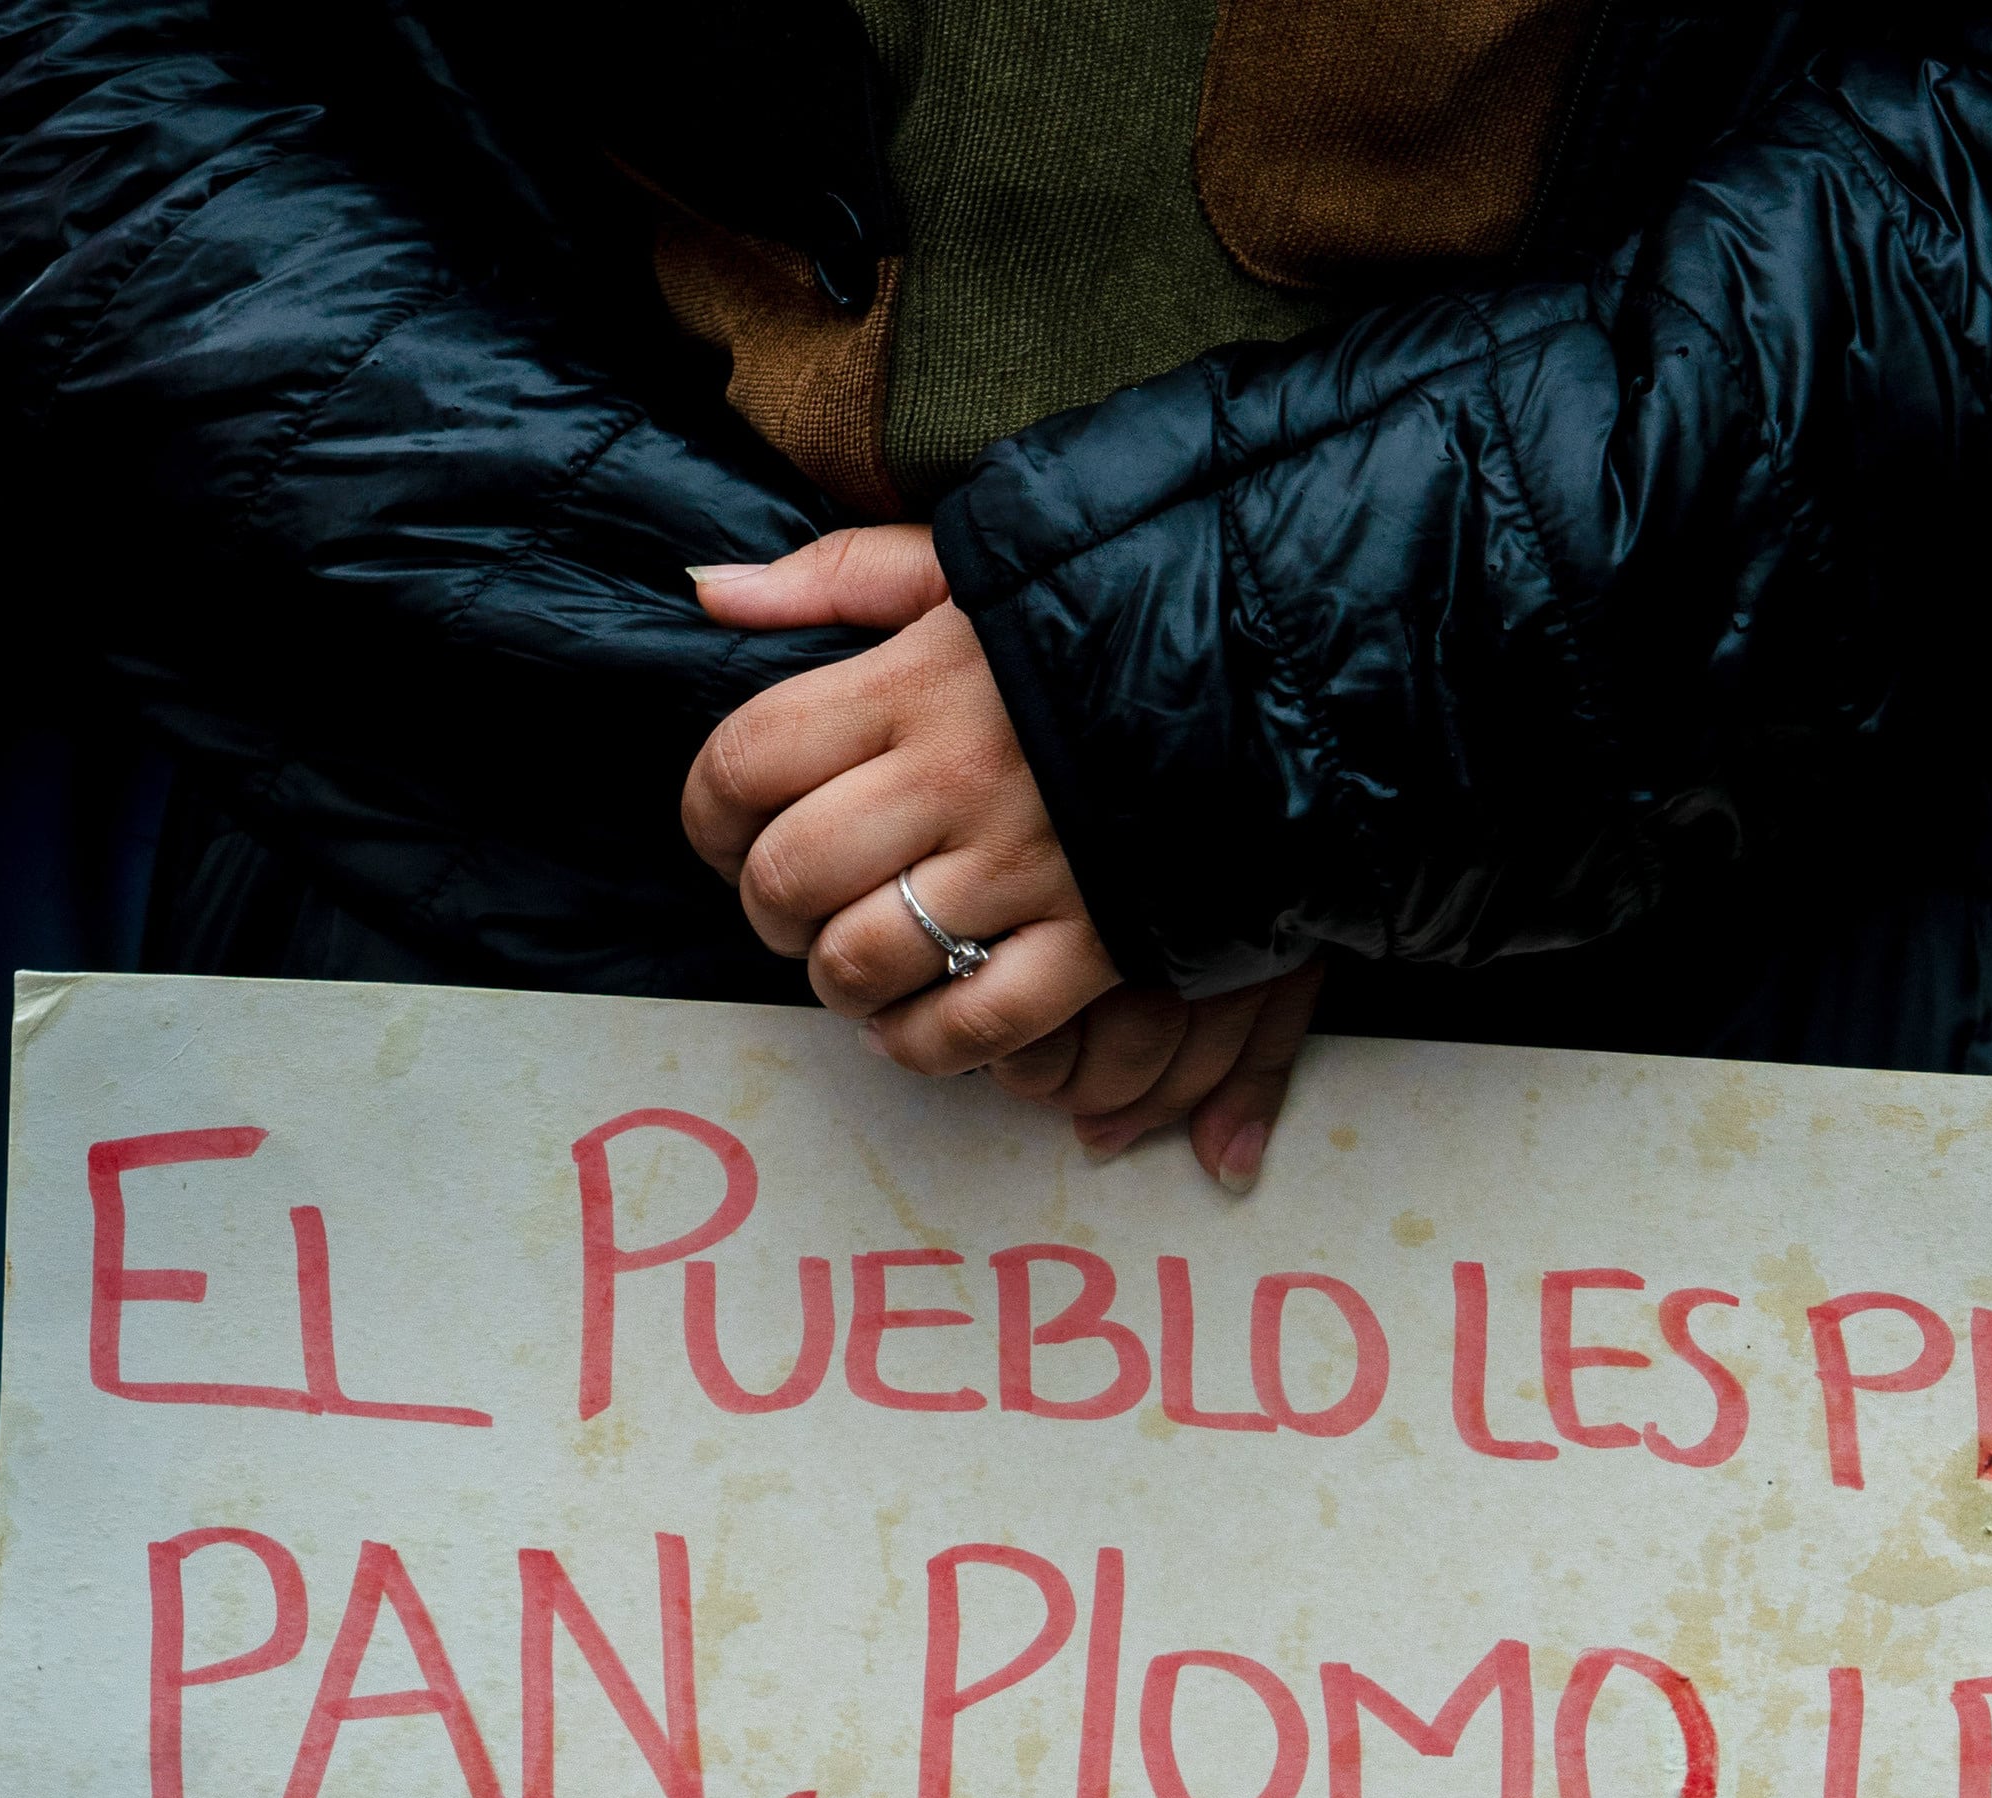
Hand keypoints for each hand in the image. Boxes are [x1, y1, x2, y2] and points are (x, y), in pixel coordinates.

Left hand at [685, 527, 1298, 1188]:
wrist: (1285, 656)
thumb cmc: (1111, 606)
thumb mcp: (973, 561)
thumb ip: (840, 575)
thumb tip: (711, 591)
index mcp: (916, 677)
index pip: (746, 760)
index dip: (706, 816)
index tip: (723, 835)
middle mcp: (957, 774)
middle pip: (788, 876)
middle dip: (767, 912)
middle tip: (793, 909)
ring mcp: (1028, 864)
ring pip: (865, 961)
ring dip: (837, 982)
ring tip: (856, 965)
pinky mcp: (1099, 936)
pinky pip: (973, 1024)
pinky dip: (923, 1043)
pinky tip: (915, 1023)